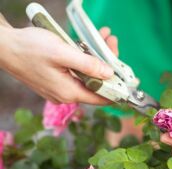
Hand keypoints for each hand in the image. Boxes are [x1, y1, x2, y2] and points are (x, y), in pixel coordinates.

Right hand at [0, 25, 117, 103]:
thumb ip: (87, 65)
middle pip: (96, 85)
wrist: (3, 46)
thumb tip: (109, 74)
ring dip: (96, 59)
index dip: (118, 89)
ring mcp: (60, 89)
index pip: (102, 98)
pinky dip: (84, 60)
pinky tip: (87, 45)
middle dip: (108, 65)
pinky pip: (76, 73)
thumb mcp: (62, 53)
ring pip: (87, 77)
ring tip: (103, 39)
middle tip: (111, 43)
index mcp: (70, 92)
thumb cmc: (29, 48)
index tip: (130, 79)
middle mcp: (66, 95)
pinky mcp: (55, 81)